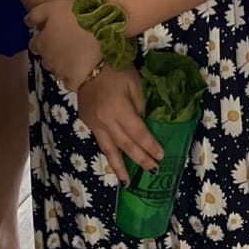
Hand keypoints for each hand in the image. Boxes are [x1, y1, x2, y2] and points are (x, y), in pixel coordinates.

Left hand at [25, 0, 101, 87]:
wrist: (100, 27)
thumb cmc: (75, 14)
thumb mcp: (52, 7)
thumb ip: (35, 15)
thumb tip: (26, 23)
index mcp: (41, 43)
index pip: (34, 46)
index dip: (43, 40)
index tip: (53, 35)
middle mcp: (47, 60)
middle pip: (46, 59)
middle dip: (53, 53)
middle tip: (66, 44)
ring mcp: (61, 72)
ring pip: (57, 72)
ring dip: (62, 66)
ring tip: (75, 55)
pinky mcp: (74, 80)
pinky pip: (69, 84)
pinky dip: (72, 79)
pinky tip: (80, 69)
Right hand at [77, 66, 163, 183]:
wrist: (87, 64)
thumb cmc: (116, 70)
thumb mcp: (134, 84)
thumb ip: (139, 107)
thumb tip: (143, 126)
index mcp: (119, 109)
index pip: (138, 133)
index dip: (149, 146)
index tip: (160, 156)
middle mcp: (106, 121)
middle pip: (126, 144)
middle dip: (140, 159)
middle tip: (152, 170)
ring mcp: (95, 124)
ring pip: (109, 150)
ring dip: (120, 167)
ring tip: (128, 183)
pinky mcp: (88, 123)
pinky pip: (101, 143)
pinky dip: (109, 155)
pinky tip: (114, 164)